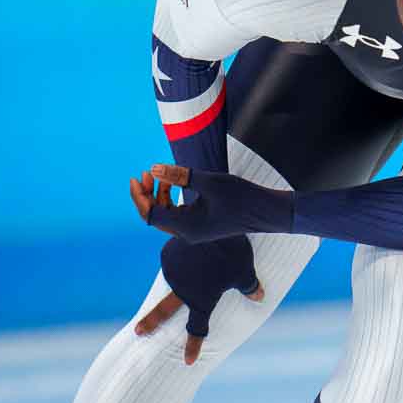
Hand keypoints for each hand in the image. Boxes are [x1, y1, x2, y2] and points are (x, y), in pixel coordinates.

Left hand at [129, 163, 292, 242]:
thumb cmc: (242, 196)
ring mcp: (194, 231)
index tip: (136, 177)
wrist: (266, 211)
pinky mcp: (200, 226)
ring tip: (156, 174)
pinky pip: (177, 214)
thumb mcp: (209, 181)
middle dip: (146, 195)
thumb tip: (153, 168)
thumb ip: (180, 175)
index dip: (139, 197)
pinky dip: (170, 199)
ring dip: (158, 196)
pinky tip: (172, 182)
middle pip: (155, 217)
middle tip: (143, 173)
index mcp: (187, 226)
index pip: (151, 215)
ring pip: (166, 215)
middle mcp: (188, 233)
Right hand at [134, 235, 263, 364]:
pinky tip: (198, 247)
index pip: (197, 329)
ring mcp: (172, 272)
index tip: (189, 361)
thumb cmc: (232, 253)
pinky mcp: (169, 254)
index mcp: (201, 301)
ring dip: (188, 271)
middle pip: (164, 311)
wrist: (213, 223)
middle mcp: (182, 291)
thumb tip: (259, 296)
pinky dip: (186, 257)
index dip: (193, 346)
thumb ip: (249, 286)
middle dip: (151, 322)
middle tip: (138, 332)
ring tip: (205, 260)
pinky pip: (178, 259)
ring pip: (179, 277)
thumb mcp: (245, 272)